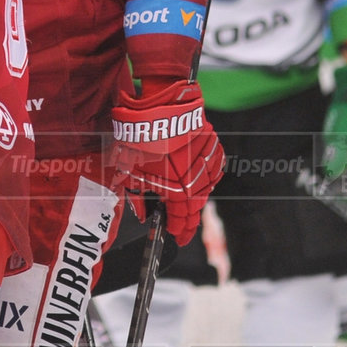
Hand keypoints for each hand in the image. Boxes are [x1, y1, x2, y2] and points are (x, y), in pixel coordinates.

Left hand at [110, 81, 224, 244]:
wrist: (159, 111)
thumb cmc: (144, 141)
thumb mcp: (133, 174)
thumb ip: (138, 199)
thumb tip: (141, 213)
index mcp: (179, 194)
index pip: (182, 221)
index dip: (179, 231)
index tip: (177, 236)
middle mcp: (198, 184)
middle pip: (196, 208)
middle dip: (188, 219)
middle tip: (183, 225)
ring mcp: (209, 167)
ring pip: (206, 190)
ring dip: (196, 197)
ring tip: (186, 201)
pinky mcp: (214, 150)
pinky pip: (212, 170)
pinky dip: (205, 176)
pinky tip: (196, 177)